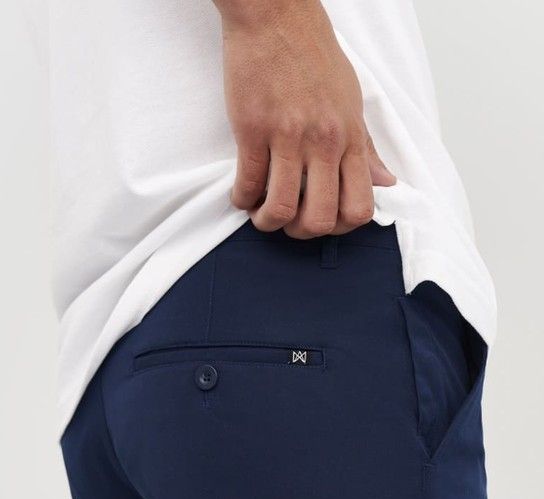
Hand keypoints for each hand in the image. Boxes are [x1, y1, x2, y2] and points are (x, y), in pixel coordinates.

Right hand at [216, 0, 395, 238]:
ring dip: (267, 222)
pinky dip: (242, 199)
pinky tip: (241, 194)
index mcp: (350, 138)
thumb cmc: (313, 54)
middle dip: (301, 232)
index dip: (340, 228)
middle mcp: (323, 142)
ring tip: (261, 212)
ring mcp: (287, 136)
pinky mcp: (252, 129)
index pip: (360, 206)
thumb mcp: (352, 101)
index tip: (323, 221)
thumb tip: (386, 182)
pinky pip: (248, 184)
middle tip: (289, 223)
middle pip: (320, 218)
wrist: (276, 14)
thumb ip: (366, 148)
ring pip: (281, 208)